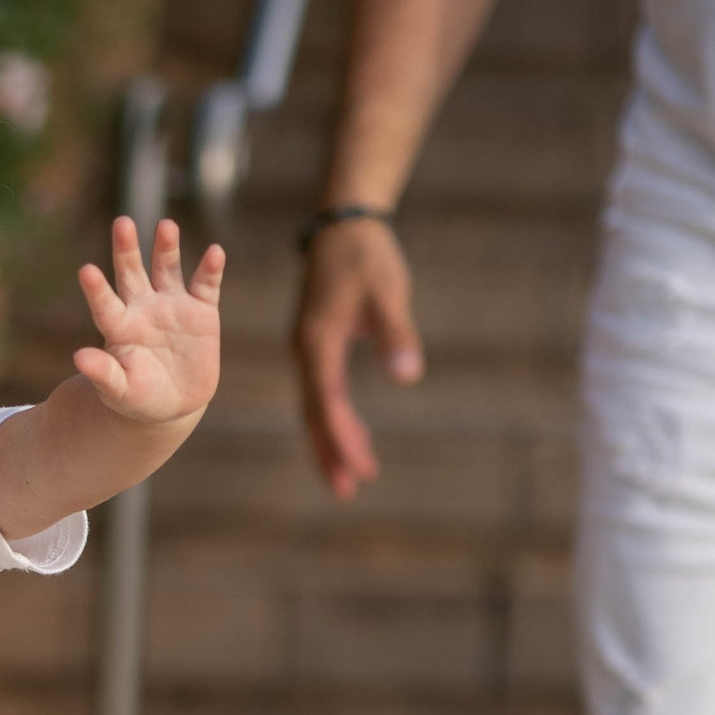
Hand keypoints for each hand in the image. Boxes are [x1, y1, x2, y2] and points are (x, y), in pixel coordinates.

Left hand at [70, 215, 225, 430]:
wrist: (174, 403)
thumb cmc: (138, 397)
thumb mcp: (119, 391)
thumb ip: (103, 374)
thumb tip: (78, 357)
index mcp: (119, 327)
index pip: (105, 304)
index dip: (96, 290)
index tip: (86, 271)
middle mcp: (143, 308)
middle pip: (132, 274)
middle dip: (127, 250)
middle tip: (121, 223)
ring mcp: (172, 306)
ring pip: (167, 269)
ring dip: (166, 248)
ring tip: (166, 226)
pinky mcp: (202, 311)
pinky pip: (206, 286)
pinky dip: (210, 270)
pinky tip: (215, 253)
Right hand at [294, 217, 421, 498]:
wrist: (343, 224)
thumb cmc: (367, 256)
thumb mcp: (388, 292)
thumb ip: (397, 333)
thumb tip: (409, 377)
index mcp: (318, 342)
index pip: (327, 402)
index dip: (342, 438)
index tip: (360, 469)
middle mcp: (306, 351)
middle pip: (314, 414)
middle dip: (331, 452)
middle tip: (349, 490)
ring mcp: (310, 350)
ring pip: (316, 407)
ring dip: (331, 441)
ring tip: (350, 478)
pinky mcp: (318, 345)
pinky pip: (323, 393)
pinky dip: (335, 418)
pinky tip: (352, 434)